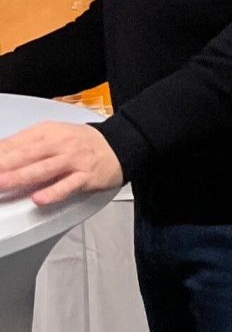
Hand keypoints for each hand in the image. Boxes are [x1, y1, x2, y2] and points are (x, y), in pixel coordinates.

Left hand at [0, 123, 123, 205]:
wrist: (120, 146)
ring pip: (43, 170)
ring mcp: (74, 160)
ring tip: (2, 184)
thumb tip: (1, 153)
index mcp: (48, 132)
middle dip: (3, 165)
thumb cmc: (83, 143)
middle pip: (26, 155)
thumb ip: (27, 144)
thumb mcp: (54, 135)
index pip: (16, 142)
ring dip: (20, 177)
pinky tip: (39, 198)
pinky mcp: (86, 176)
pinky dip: (53, 192)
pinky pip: (68, 186)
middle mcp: (60, 144)